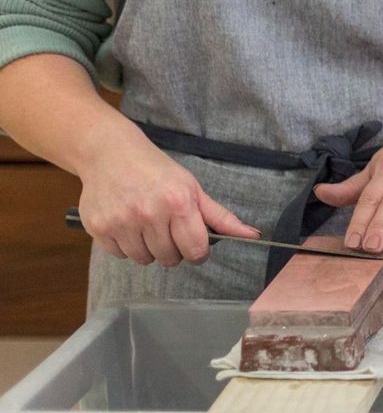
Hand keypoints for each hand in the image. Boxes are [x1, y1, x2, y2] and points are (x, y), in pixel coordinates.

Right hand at [78, 131, 257, 266]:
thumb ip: (221, 217)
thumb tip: (254, 236)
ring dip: (148, 249)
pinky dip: (125, 246)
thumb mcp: (193, 188)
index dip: (197, 252)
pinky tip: (127, 224)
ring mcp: (121, 222)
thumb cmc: (157, 171)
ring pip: (143, 259)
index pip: (195, 250)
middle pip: (169, 258)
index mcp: (178, 203)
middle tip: (167, 228)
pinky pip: (119, 255)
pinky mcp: (98, 228)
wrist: (109, 153)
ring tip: (146, 225)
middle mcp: (149, 214)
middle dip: (173, 249)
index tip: (193, 245)